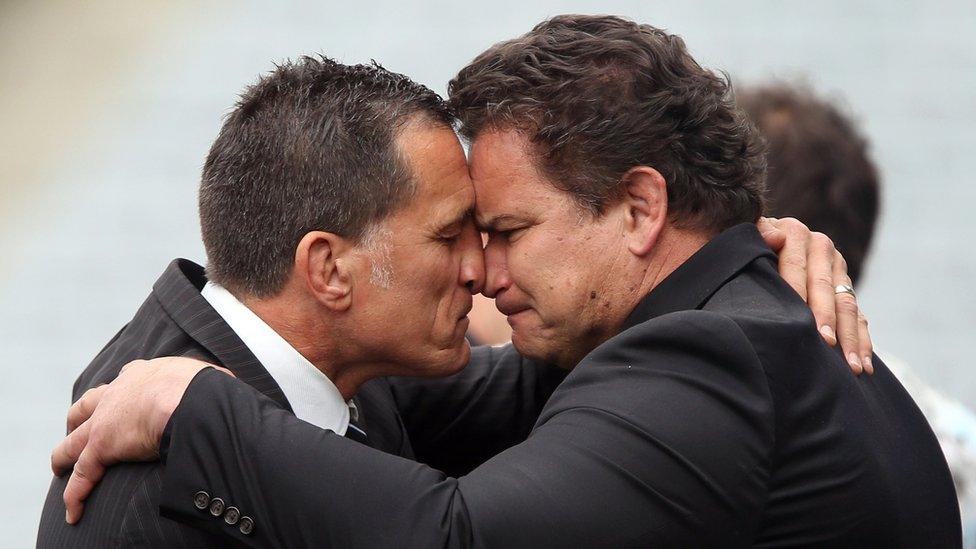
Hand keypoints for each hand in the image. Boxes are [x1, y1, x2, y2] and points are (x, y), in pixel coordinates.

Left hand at [51, 357, 227, 523]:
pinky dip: (74, 495)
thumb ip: (211, 384)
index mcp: (144, 375)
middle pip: (87, 405)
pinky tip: (73, 512)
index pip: (125, 380)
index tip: (120, 396)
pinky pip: (82, 476)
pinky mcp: (101, 447)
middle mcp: (117, 393)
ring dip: (63, 455)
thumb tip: (230, 386)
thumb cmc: (205, 386)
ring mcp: (105, 421)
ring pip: (73, 441)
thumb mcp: (209, 378)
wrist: (189, 398)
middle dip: (79, 417)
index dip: (120, 390)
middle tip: (77, 426)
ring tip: (59, 467)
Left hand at [758, 217, 872, 374]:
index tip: (796, 317)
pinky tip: (863, 366)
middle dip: (827, 317)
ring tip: (850, 365)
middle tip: (826, 343)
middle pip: (825, 288)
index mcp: (795, 233)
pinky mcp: (846, 289)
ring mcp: (837, 269)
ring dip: (850, 336)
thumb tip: (774, 237)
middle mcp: (821, 247)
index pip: (796, 264)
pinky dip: (862, 342)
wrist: (762, 244)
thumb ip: (757, 234)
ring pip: (847, 305)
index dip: (796, 290)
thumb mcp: (746, 236)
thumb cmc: (746, 249)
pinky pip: (859, 317)